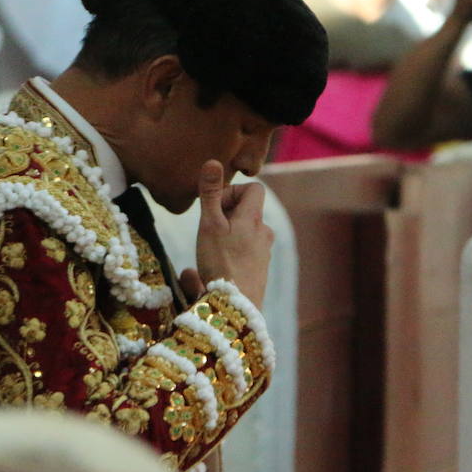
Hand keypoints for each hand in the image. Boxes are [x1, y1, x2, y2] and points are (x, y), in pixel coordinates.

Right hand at [190, 159, 271, 308]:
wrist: (236, 309)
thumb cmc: (221, 264)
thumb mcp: (210, 224)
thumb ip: (211, 194)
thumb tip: (213, 161)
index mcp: (254, 218)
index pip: (254, 188)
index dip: (233, 191)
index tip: (215, 207)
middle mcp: (264, 234)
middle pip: (247, 212)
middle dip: (226, 215)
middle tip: (208, 230)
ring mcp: (263, 254)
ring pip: (244, 234)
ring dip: (226, 236)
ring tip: (208, 251)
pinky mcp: (259, 273)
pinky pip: (243, 255)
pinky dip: (228, 255)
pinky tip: (211, 271)